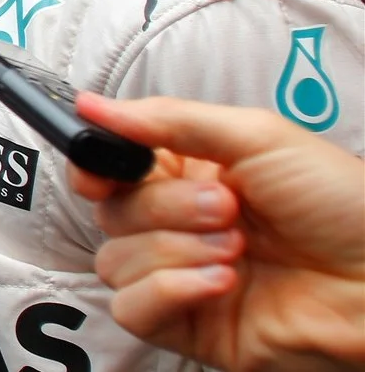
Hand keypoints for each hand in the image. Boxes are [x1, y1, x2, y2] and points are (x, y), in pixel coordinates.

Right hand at [69, 93, 364, 371]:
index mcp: (193, 175)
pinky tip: (221, 284)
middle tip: (228, 210)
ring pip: (114, 260)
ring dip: (173, 251)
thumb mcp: (259, 137)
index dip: (95, 167)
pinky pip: (132, 309)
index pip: (111, 170)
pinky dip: (167, 291)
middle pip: (112, 214)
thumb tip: (92, 105)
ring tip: (237, 252)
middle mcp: (182, 226)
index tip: (103, 169)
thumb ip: (170, 119)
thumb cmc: (343, 205)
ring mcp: (183, 278)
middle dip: (165, 208)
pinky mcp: (190, 326)